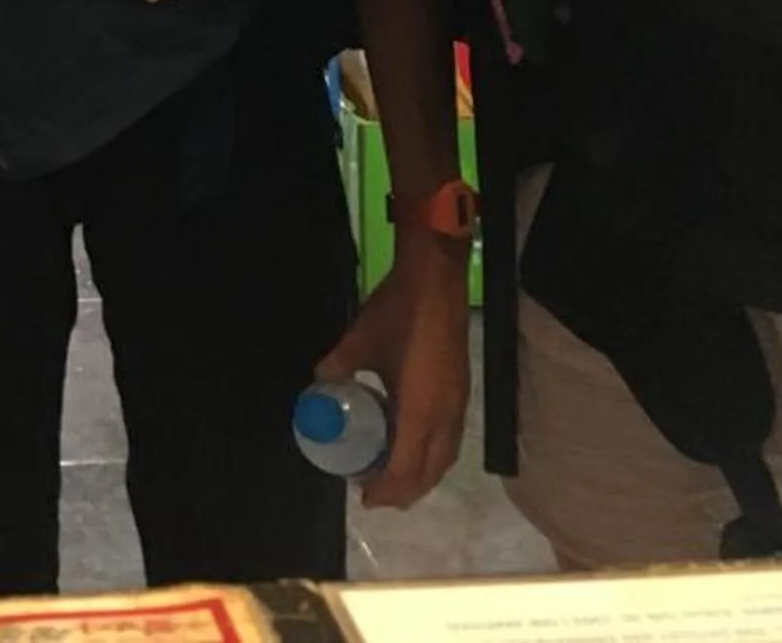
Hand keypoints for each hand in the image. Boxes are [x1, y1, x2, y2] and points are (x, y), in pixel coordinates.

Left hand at [312, 238, 472, 510]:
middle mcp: (444, 418)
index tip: (364, 499)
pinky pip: (450, 441)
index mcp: (419, 411)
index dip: (386, 490)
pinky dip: (433, 455)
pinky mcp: (462, 393)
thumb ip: (336, 368)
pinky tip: (413, 445)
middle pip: (429, 472)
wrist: (436, 282)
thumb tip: (319, 386)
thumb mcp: (358, 341)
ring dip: (421, 476)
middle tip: (375, 493)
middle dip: (404, 491)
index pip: (405, 470)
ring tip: (393, 476)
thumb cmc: (397, 312)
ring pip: (444, 458)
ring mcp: (457, 406)